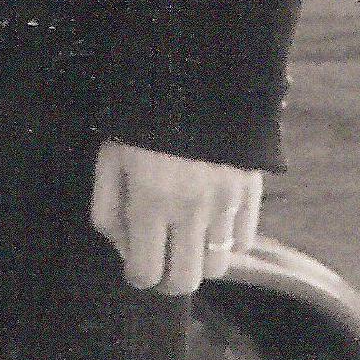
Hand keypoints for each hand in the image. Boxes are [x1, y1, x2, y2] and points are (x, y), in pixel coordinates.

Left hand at [90, 141, 261, 297]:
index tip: (136, 267)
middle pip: (186, 281)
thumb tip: (125, 253)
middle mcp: (191, 210)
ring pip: (218, 266)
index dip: (137, 277)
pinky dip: (228, 243)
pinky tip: (211, 225)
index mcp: (150, 202)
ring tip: (186, 242)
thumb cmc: (139, 124)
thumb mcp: (108, 163)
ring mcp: (226, 202)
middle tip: (161, 266)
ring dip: (199, 262)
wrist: (193, 77)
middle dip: (168, 282)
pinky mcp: (251, 191)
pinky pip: (245, 242)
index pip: (146, 273)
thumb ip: (108, 213)